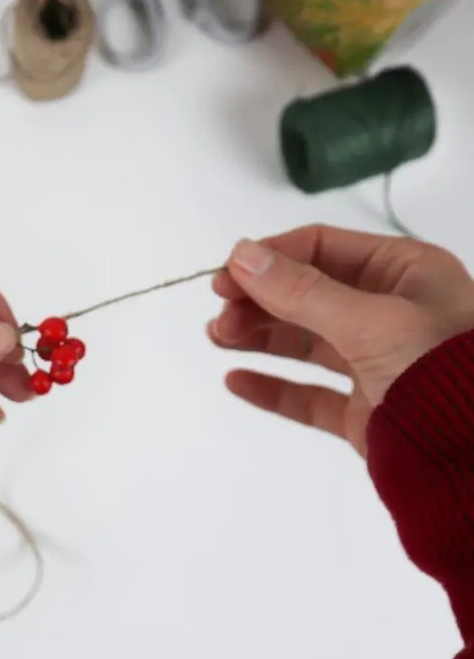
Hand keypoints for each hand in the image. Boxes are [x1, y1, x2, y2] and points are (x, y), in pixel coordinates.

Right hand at [208, 225, 473, 455]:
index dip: (270, 258)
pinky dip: (273, 387)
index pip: (322, 248)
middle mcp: (391, 311)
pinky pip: (310, 394)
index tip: (226, 277)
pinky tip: (237, 380)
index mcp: (405, 271)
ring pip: (305, 342)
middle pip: (308, 294)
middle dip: (259, 301)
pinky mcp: (366, 410)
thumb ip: (300, 291)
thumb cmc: (440, 369)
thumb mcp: (369, 320)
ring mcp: (378, 362)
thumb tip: (241, 255)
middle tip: (220, 317)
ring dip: (259, 337)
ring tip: (218, 338)